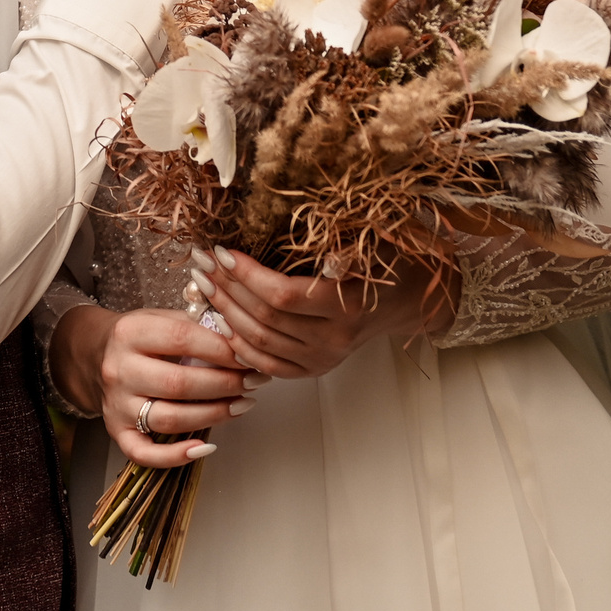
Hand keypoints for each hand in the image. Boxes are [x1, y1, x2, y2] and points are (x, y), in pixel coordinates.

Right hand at [50, 302, 264, 470]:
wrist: (93, 355)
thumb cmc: (138, 337)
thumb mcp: (159, 317)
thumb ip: (195, 324)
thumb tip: (238, 337)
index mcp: (130, 333)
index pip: (182, 338)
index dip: (221, 349)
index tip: (248, 354)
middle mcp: (119, 370)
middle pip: (179, 383)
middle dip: (225, 384)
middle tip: (254, 381)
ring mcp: (117, 405)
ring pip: (170, 419)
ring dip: (214, 415)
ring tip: (242, 404)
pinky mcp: (116, 431)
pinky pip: (145, 453)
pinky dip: (176, 456)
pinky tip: (205, 447)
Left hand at [190, 246, 458, 379]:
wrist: (409, 299)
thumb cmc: (390, 261)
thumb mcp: (373, 242)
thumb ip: (341, 245)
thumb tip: (306, 240)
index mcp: (348, 306)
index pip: (283, 296)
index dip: (247, 275)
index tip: (222, 251)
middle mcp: (334, 339)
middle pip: (265, 319)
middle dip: (226, 289)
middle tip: (201, 262)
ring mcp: (323, 359)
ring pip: (259, 342)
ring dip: (225, 312)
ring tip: (204, 283)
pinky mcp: (314, 369)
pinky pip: (267, 364)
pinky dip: (239, 344)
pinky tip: (221, 319)